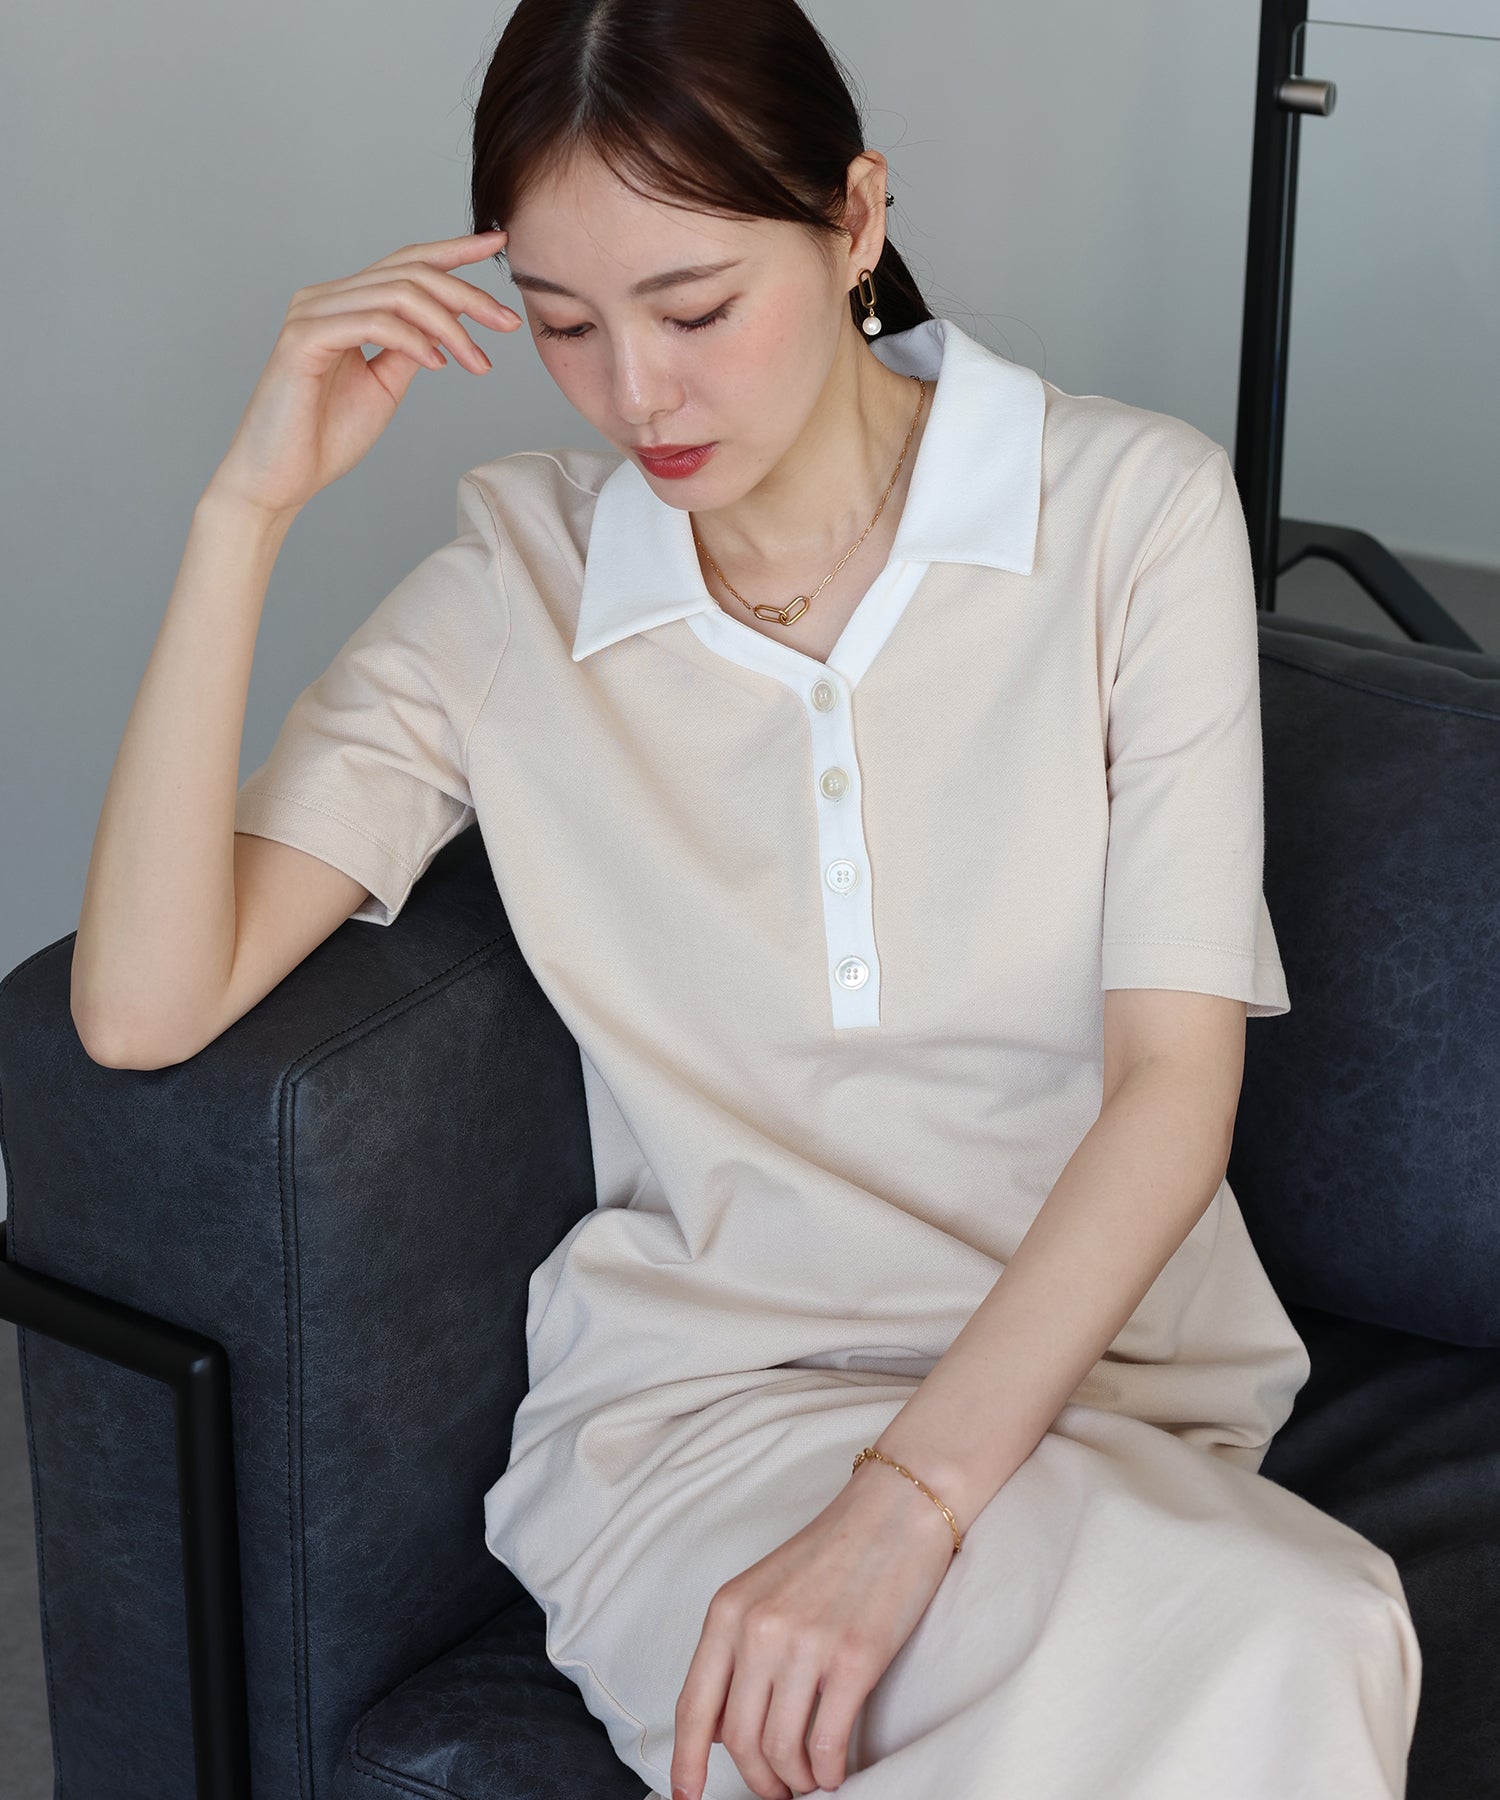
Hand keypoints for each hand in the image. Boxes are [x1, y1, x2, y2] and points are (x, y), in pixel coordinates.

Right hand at [206, 229, 524, 520]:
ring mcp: (312, 313)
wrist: (281, 477)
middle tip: (507, 323)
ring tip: (478, 361)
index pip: (406, 264)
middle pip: (409, 272)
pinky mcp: (303, 338)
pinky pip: (373, 323)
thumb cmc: (325, 435)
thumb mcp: (384, 385)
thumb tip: (444, 329)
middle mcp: (326, 297)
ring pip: (397, 294)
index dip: (454, 250)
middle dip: (467, 294)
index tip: (499, 245)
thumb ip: (409, 349)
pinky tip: (438, 364)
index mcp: (345, 304)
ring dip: (449, 326)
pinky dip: (414, 340)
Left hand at [670, 1456, 958, 1798]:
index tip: (686, 1796)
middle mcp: (759, 1628)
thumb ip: (736, 1650)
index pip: (694, 1705)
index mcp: (729, 1610)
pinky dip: (828, 1772)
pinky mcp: (855, 1658)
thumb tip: (719, 1730)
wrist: (895, 1510)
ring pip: (781, 1750)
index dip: (686, 1762)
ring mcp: (806, 1644)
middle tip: (777, 1789)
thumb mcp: (764, 1590)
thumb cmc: (834, 1552)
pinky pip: (828, 1744)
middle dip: (757, 1779)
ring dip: (795, 1780)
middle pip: (739, 1740)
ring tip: (810, 1779)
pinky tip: (836, 1771)